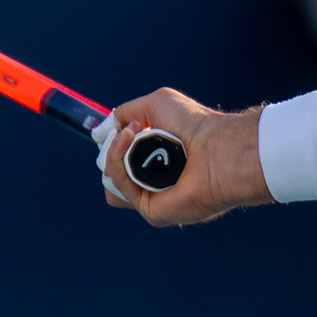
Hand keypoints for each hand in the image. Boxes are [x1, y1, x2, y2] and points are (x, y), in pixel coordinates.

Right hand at [98, 88, 268, 223]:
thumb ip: (123, 115)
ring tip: (132, 136)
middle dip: (111, 152)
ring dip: (113, 156)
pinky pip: (120, 189)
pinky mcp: (152, 212)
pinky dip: (118, 163)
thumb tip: (101, 131)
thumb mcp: (154, 105)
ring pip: (111, 183)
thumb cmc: (194, 124)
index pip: (119, 164)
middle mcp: (154, 185)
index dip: (113, 146)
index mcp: (156, 164)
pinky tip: (130, 142)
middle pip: (110, 176)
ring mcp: (152, 200)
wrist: (216, 146)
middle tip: (130, 134)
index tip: (122, 129)